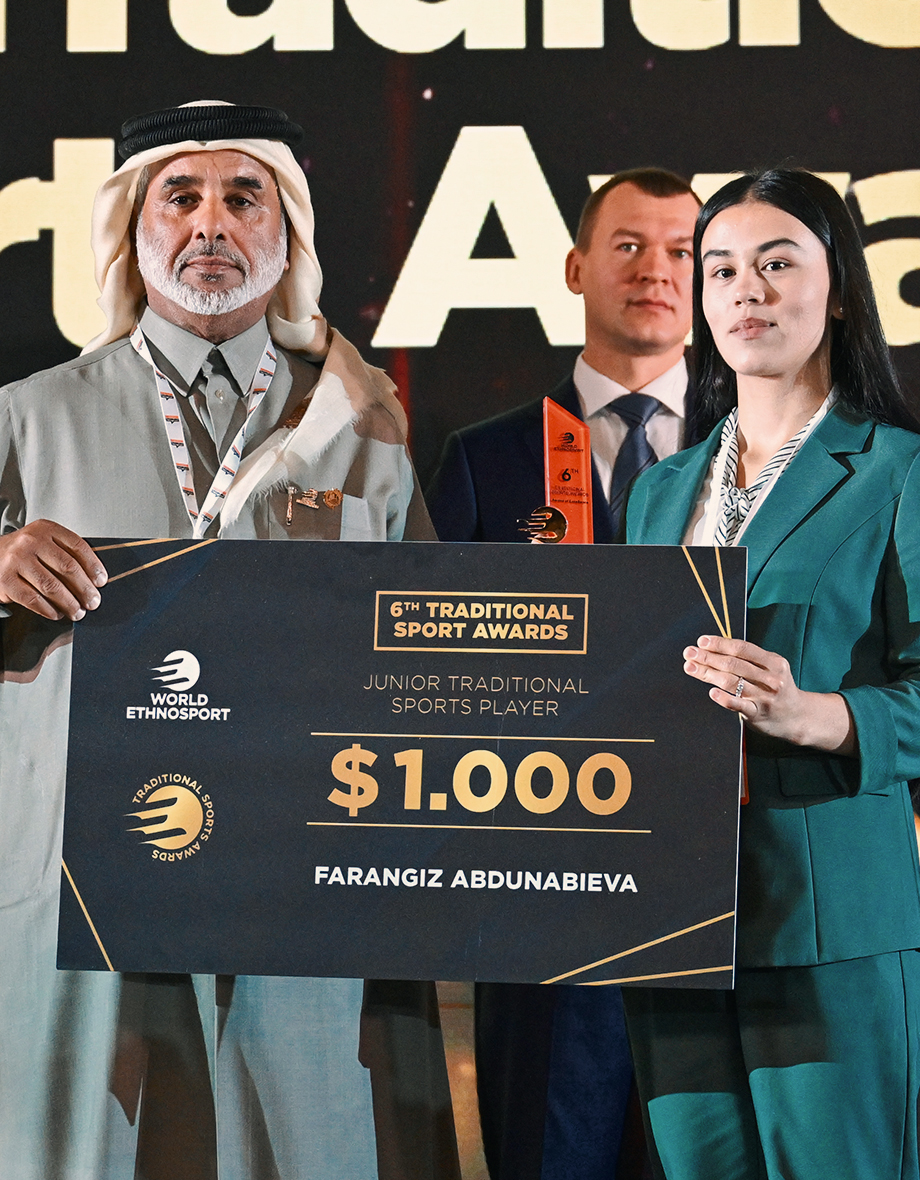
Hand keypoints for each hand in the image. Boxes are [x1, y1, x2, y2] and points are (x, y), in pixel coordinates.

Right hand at [0, 520, 107, 621]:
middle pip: (67, 567)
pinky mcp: (5, 580)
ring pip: (51, 586)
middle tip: (93, 602)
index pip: (78, 546)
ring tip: (78, 612)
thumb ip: (66, 553)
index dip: (93, 566)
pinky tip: (57, 614)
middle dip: (85, 589)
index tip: (101, 581)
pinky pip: (33, 600)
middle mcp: (30, 542)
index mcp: (45, 529)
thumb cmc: (25, 552)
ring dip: (69, 603)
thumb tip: (94, 579)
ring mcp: (16, 561)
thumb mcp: (45, 542)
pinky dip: (49, 610)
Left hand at [683, 635, 853, 753]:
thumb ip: (749, 659)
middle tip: (688, 652)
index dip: (720, 643)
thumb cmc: (776, 688)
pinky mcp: (758, 713)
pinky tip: (712, 692)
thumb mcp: (771, 669)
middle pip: (734, 664)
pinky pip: (739, 705)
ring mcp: (764, 696)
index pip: (742, 649)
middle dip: (708, 657)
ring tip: (690, 667)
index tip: (701, 641)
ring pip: (732, 682)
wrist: (799, 717)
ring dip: (708, 673)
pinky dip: (725, 698)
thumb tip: (713, 647)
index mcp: (773, 662)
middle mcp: (770, 678)